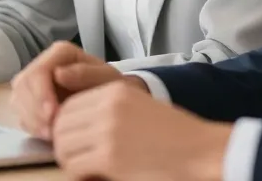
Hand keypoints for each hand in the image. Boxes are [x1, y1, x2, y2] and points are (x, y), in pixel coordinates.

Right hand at [10, 41, 121, 139]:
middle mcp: (42, 64)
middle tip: (52, 132)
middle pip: (23, 85)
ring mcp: (33, 83)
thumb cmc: (110, 88)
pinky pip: (20, 114)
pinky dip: (32, 127)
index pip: (39, 71)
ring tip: (52, 136)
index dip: (41, 94)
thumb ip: (86, 74)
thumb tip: (58, 73)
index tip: (53, 115)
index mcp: (60, 53)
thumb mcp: (107, 79)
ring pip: (17, 100)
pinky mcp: (29, 102)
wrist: (110, 102)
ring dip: (32, 121)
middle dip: (35, 111)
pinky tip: (48, 135)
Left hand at [53, 80, 232, 180]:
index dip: (65, 126)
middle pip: (61, 124)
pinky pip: (75, 167)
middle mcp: (107, 107)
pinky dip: (79, 174)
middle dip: (63, 143)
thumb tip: (71, 126)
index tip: (73, 140)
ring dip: (69, 160)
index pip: (69, 105)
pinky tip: (94, 176)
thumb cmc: (173, 133)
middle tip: (76, 158)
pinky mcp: (110, 158)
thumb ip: (106, 110)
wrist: (200, 151)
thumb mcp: (137, 106)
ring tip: (85, 168)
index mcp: (114, 90)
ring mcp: (108, 131)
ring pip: (63, 146)